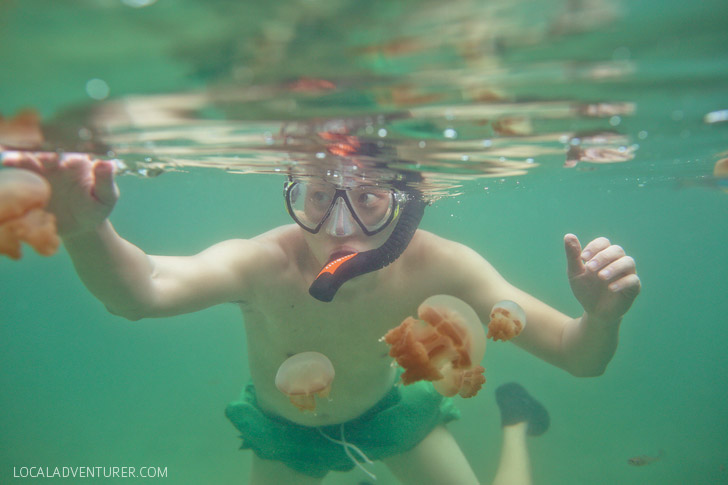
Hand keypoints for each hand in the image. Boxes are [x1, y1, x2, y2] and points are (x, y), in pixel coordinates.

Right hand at [1, 151, 118, 236]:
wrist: (78, 225)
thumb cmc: (96, 207)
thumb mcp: (106, 197)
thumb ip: (105, 181)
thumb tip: (107, 163)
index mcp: (78, 161)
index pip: (72, 152)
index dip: (68, 155)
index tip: (66, 162)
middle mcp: (57, 161)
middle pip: (45, 151)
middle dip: (40, 151)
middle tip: (37, 157)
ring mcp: (40, 172)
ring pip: (28, 161)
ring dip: (18, 158)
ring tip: (8, 159)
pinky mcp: (28, 183)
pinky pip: (17, 176)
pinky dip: (10, 171)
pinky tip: (4, 165)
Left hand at [564, 234, 640, 323]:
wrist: (593, 311)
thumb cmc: (585, 290)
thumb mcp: (575, 273)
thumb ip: (573, 256)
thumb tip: (568, 236)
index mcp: (603, 256)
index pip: (604, 242)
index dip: (594, 247)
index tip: (583, 258)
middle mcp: (617, 261)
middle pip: (617, 250)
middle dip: (603, 257)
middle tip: (590, 268)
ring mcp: (627, 274)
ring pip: (628, 261)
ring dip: (614, 267)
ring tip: (601, 277)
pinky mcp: (633, 288)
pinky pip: (633, 280)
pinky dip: (622, 282)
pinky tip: (610, 288)